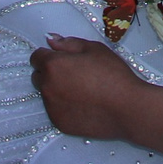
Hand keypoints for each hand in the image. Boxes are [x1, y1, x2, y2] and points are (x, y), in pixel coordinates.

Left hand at [30, 35, 149, 140]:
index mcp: (53, 65)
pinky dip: (64, 106)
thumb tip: (50, 39)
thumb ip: (68, 43)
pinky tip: (83, 104)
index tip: (64, 59)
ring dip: (57, 90)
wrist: (126, 108)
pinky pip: (55, 111)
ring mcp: (52, 108)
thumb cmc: (112, 75)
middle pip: (38, 76)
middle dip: (50, 73)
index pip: (36, 57)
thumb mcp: (94, 49)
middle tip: (73, 74)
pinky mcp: (59, 123)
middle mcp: (47, 87)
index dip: (50, 55)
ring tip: (81, 90)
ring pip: (46, 94)